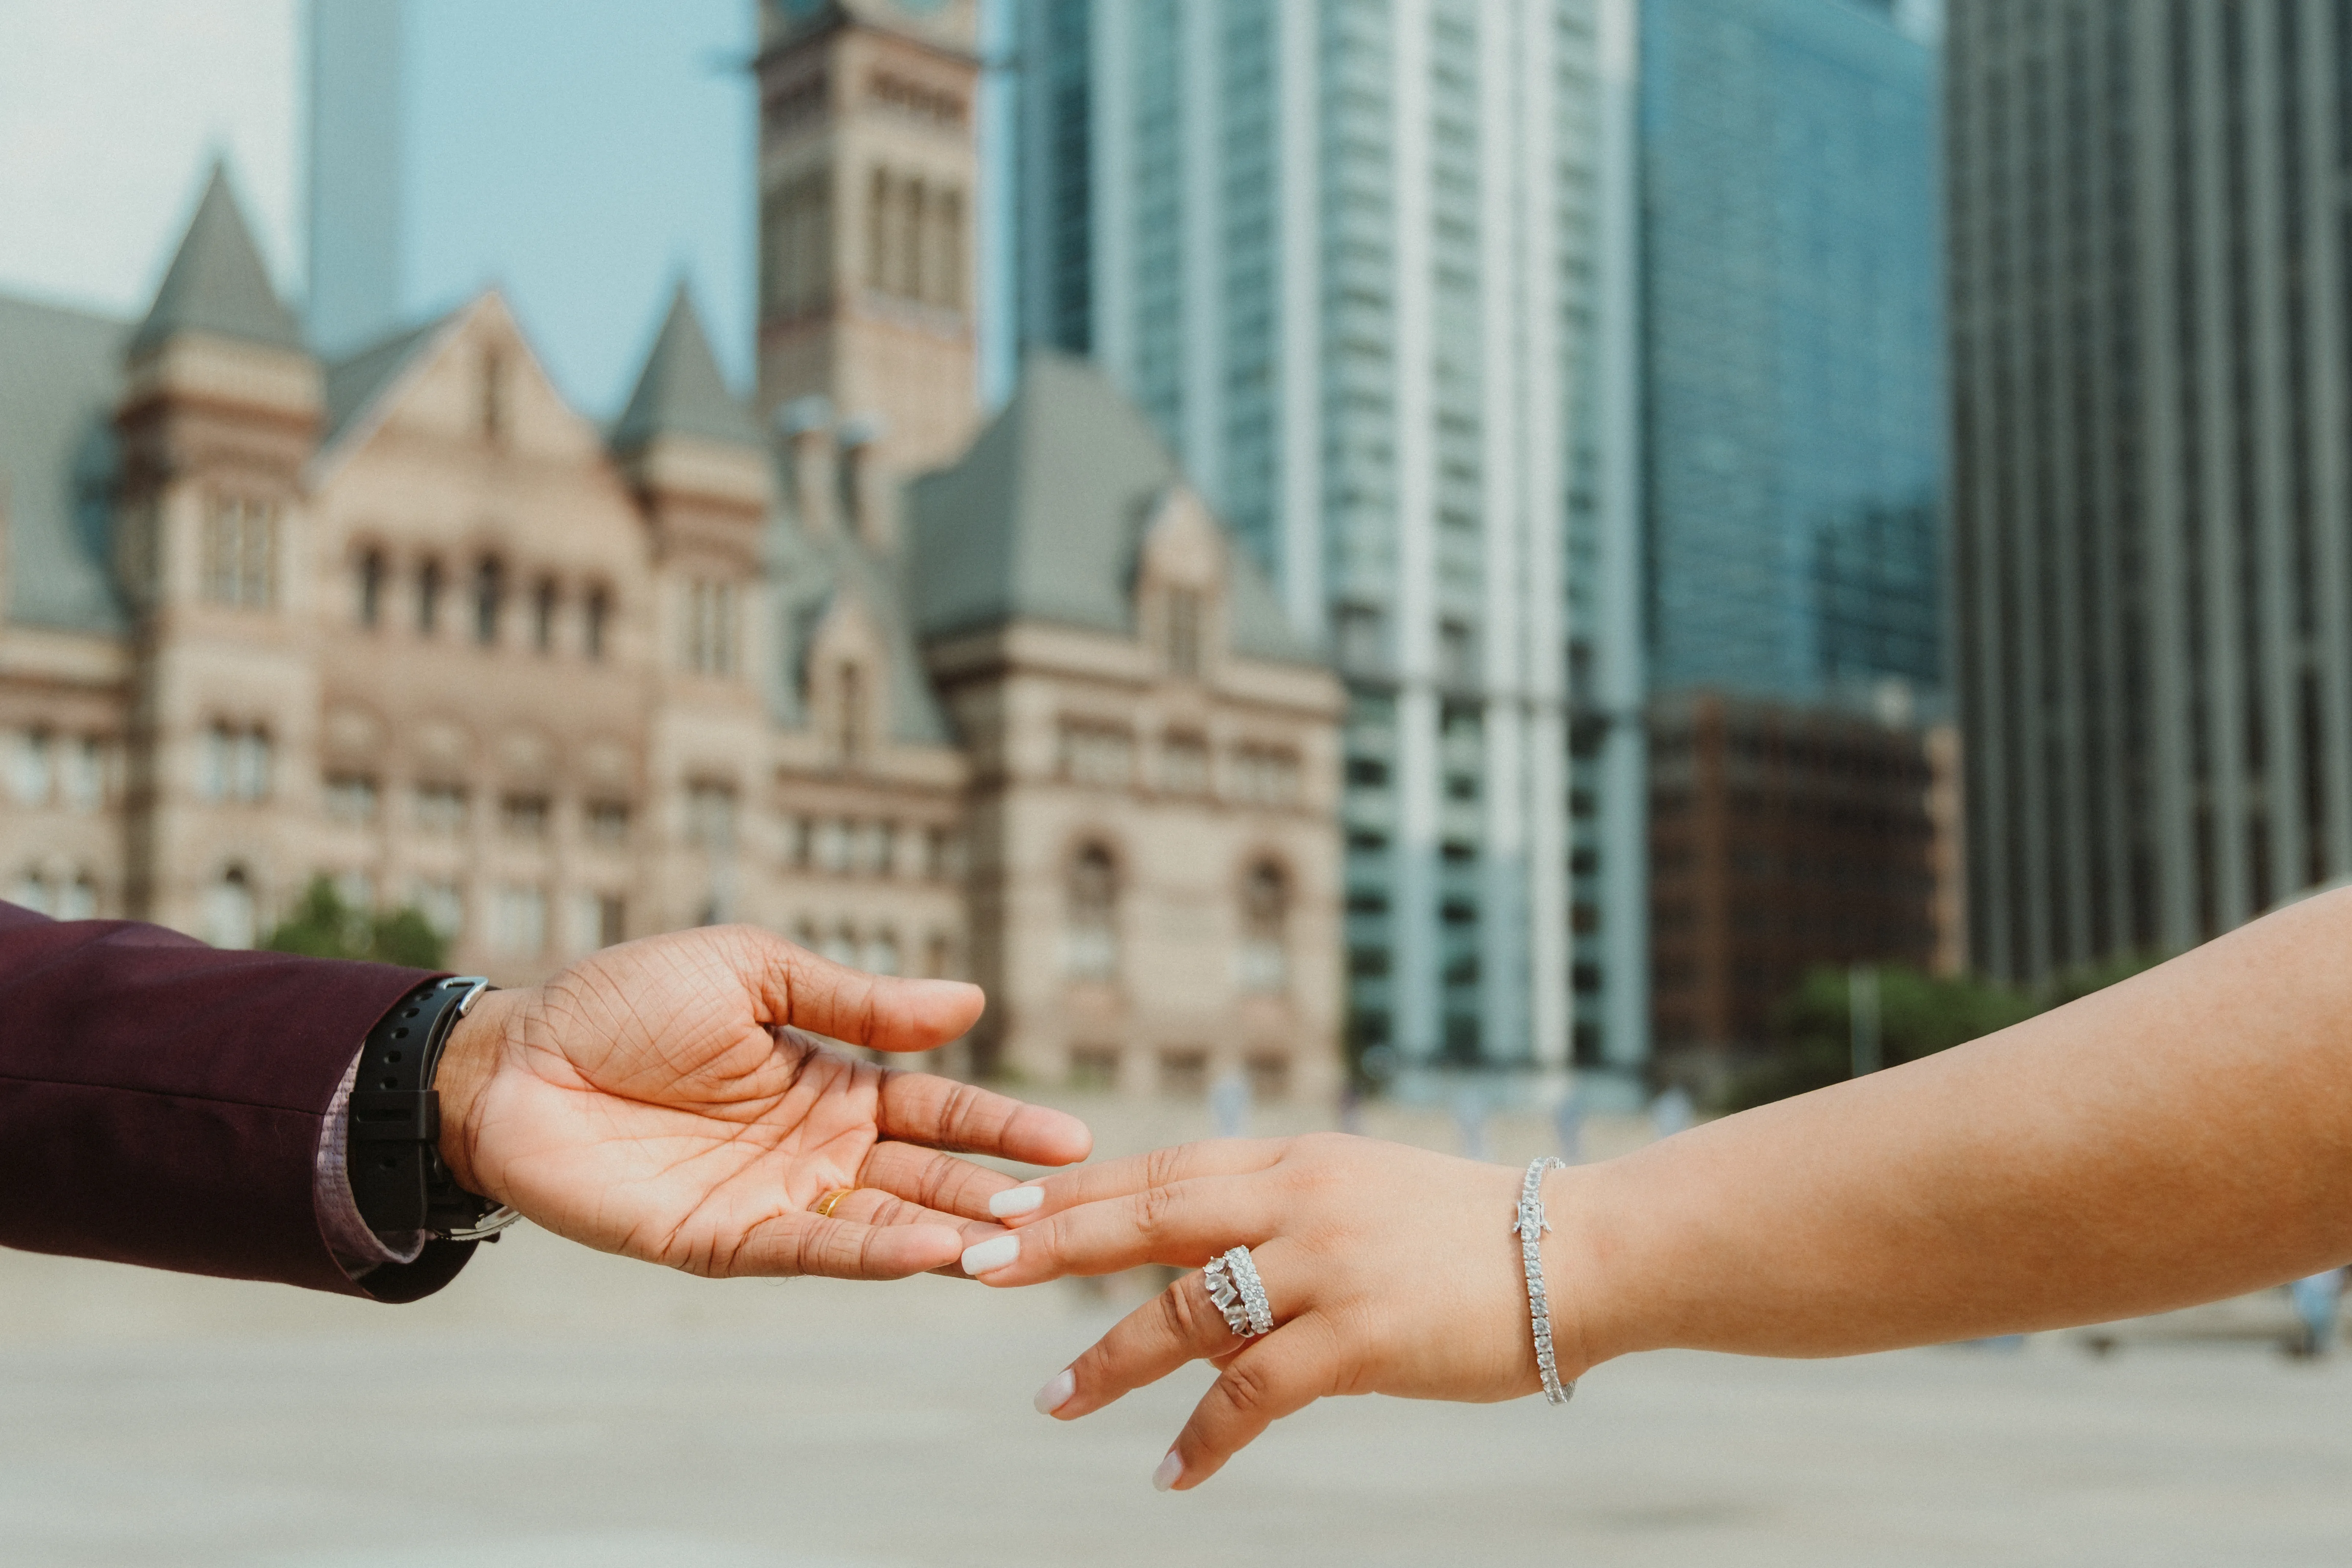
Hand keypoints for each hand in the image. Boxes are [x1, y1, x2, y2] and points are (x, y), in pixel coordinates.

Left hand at [431, 925, 1091, 1278]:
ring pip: (882, 1222)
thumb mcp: (754, 973)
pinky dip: (869, 1254)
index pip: (939, 1106)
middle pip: (926, 1175)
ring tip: (1015, 1242)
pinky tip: (926, 1252)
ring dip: (949, 1233)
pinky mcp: (724, 1240)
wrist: (516, 1058)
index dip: (1002, 1124)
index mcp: (832, 1081)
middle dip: (994, 1193)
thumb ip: (858, 1001)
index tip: (1072, 1139)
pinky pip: (810, 1251)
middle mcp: (817, 1149)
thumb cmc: (627, 1000)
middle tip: (1063, 1208)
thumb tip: (969, 1001)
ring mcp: (775, 1198)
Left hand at [963, 1134, 1591, 1488]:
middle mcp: (1298, 1199)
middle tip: (973, 1263)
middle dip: (1055, 1242)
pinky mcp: (1359, 1336)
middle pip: (1147, 1215)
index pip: (1162, 1168)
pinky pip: (1255, 1393)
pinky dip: (1206, 1438)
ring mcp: (1326, 1265)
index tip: (1008, 1204)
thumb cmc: (1469, 1234)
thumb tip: (1199, 1300)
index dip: (1080, 1189)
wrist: (1580, 1250)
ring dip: (1109, 1359)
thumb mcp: (1360, 1202)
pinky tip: (1172, 1475)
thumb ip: (1276, 1235)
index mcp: (1295, 1161)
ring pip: (1185, 1308)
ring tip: (1052, 1400)